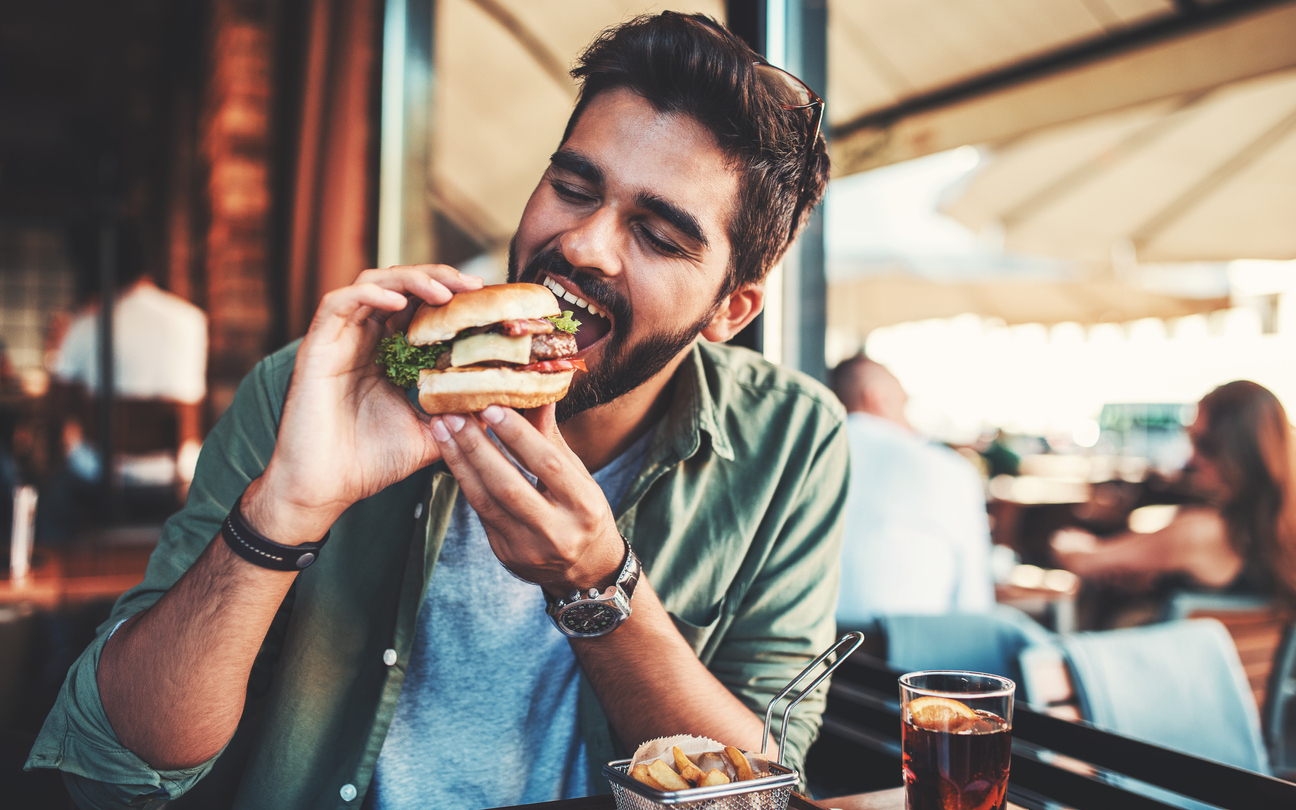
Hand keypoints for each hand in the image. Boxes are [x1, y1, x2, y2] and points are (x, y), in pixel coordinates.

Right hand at [246, 265, 483, 543]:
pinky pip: (338, 303)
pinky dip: (369, 294)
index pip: (420, 308)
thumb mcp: (430, 435)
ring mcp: (339, 341)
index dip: (451, 297)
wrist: (324, 489)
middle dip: (438, 278)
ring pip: (372, 284)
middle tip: (474, 286)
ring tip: (443, 292)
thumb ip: (461, 418)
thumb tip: (504, 408)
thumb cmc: (369, 464)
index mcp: (387, 355)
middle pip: (401, 286)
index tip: (486, 301)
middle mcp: (363, 340)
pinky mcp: (316, 347)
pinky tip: (397, 301)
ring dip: (409, 279)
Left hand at [429, 403, 623, 593]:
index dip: (518, 435)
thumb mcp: (579, 476)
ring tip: (442, 429)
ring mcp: (528, 548)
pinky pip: (480, 512)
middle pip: (509, 486)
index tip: (492, 406)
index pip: (548, 465)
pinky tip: (452, 455)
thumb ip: (552, 440)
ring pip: (486, 501)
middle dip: (477, 447)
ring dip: (460, 462)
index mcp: (584, 505)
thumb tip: (538, 392)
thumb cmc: (582, 512)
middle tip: (453, 415)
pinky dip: (465, 480)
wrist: (584, 570)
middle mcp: (558, 531)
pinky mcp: (506, 554)